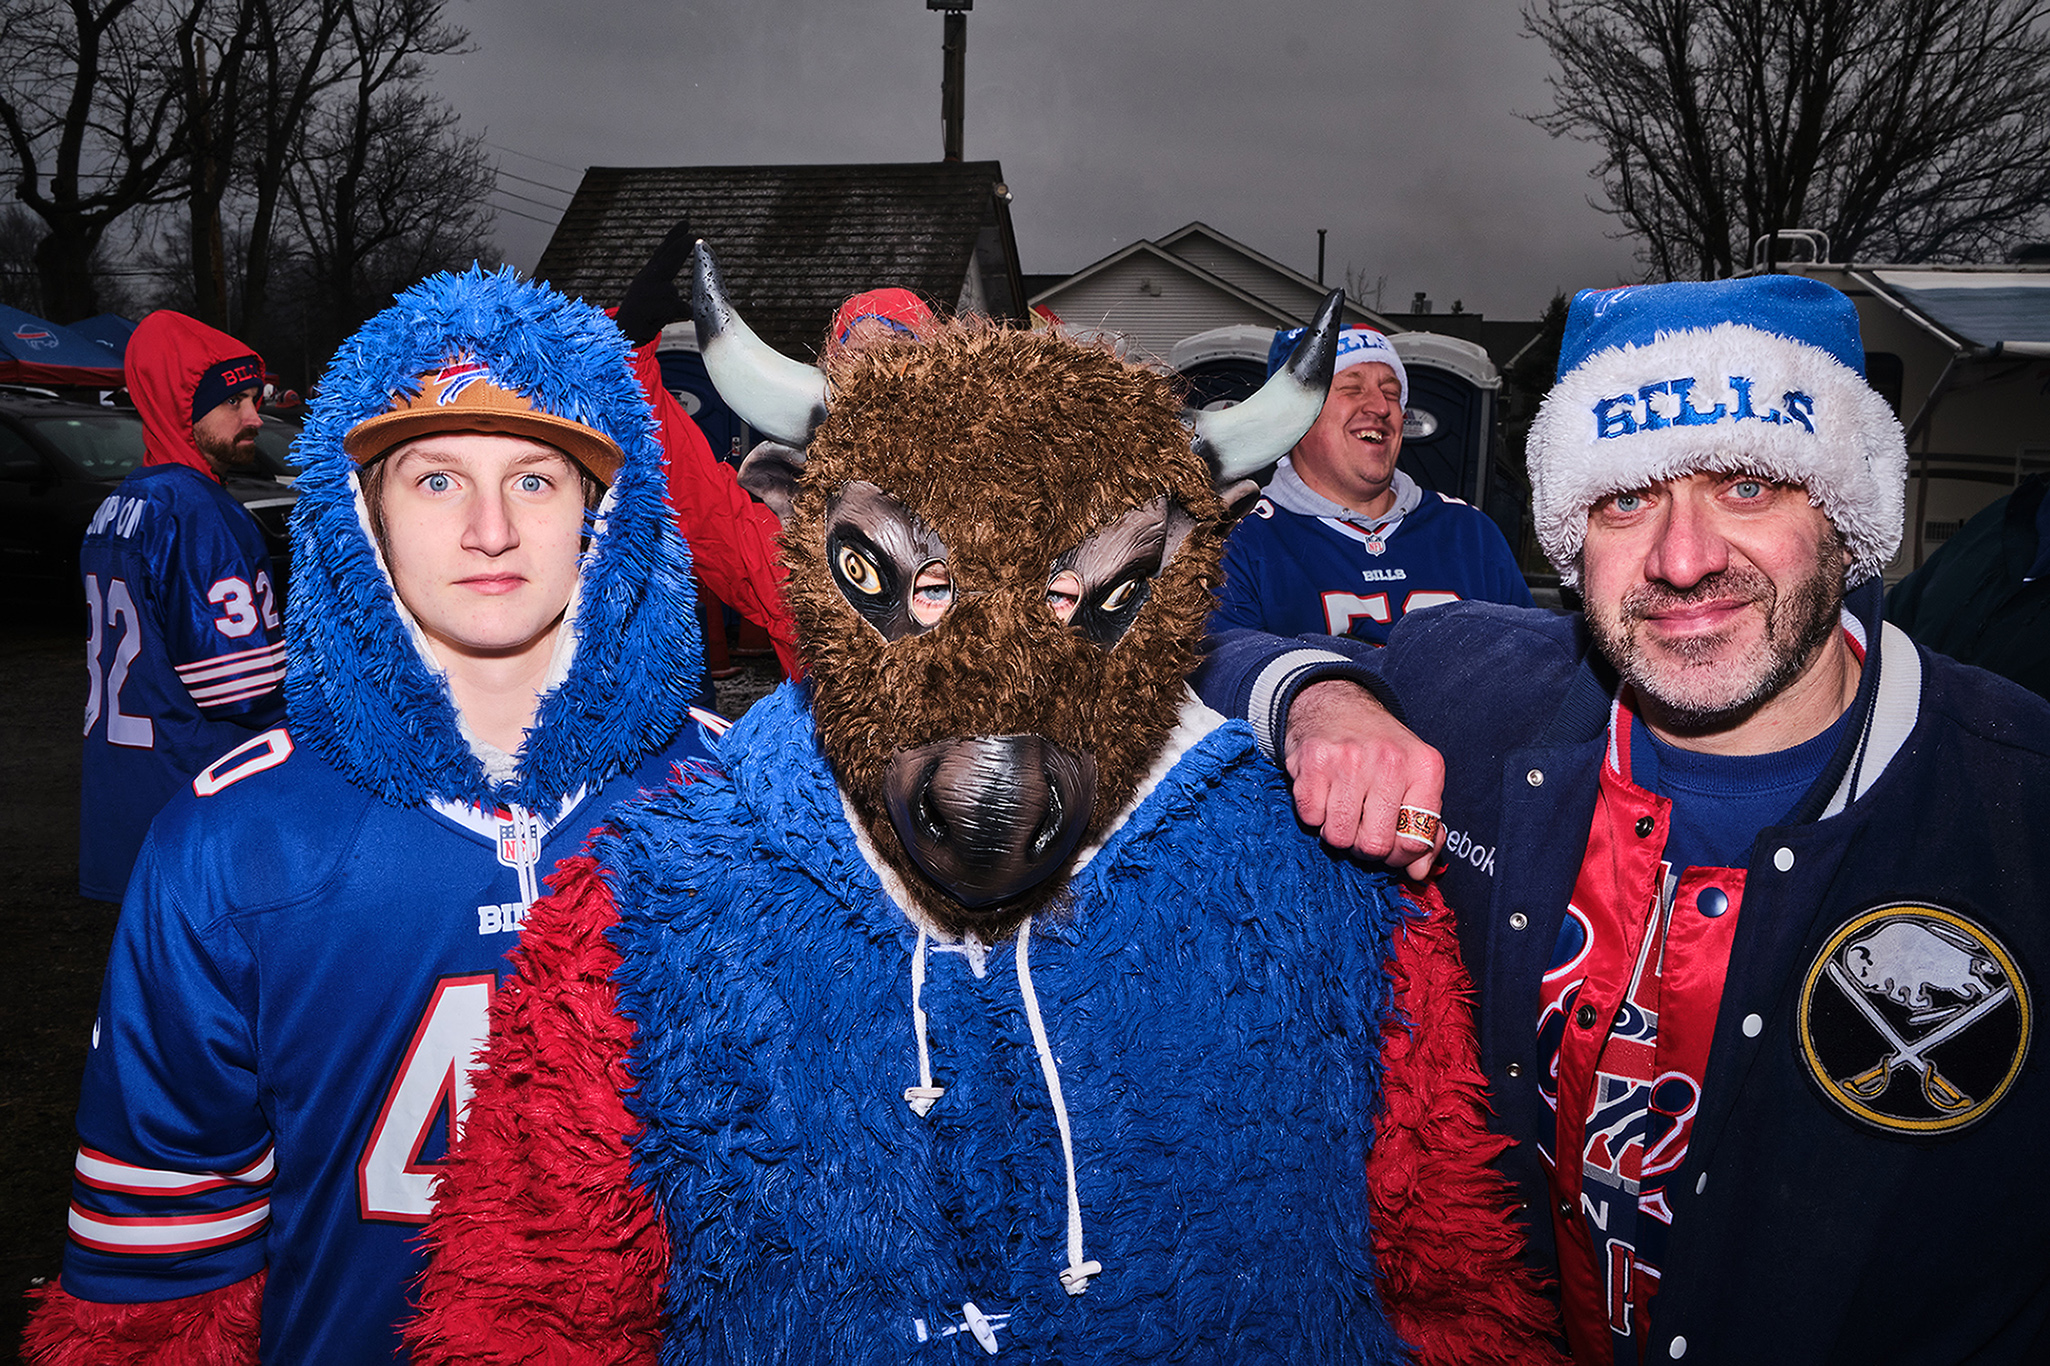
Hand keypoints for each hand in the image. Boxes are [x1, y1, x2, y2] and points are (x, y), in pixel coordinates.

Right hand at [615, 218, 694, 345]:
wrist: (622, 333)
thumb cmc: (643, 316)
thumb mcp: (655, 297)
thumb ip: (670, 289)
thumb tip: (690, 294)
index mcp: (649, 274)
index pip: (663, 252)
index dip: (674, 237)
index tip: (686, 223)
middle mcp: (646, 278)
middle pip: (667, 259)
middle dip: (680, 247)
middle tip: (693, 236)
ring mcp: (646, 291)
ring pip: (672, 292)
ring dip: (672, 304)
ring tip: (657, 313)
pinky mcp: (648, 305)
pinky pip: (674, 309)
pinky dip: (676, 316)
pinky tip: (659, 319)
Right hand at [1282, 679, 1444, 878]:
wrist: (1336, 705)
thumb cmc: (1379, 751)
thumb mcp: (1414, 779)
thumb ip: (1424, 827)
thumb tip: (1419, 872)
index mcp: (1425, 767)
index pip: (1415, 840)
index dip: (1399, 855)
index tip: (1389, 844)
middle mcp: (1390, 760)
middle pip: (1375, 845)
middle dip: (1364, 847)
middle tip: (1361, 828)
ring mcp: (1350, 759)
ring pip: (1339, 837)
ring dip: (1337, 832)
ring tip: (1342, 809)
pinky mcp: (1314, 761)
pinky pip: (1311, 818)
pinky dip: (1314, 814)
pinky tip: (1323, 793)